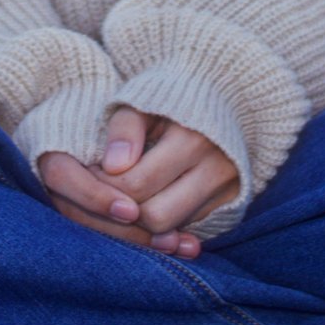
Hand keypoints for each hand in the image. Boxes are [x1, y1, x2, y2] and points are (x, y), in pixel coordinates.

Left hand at [35, 107, 239, 258]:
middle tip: (106, 191)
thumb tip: (113, 166)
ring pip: (172, 229)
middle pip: (156, 217)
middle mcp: (216, 169)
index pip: (136, 184)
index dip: (105, 187)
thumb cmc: (171, 96)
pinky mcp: (231, 203)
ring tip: (126, 195)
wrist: (223, 94)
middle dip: (124, 209)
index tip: (93, 175)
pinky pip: (189, 227)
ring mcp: (227, 190)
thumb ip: (125, 128)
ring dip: (144, 221)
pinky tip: (150, 199)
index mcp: (192, 138)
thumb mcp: (145, 99)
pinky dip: (166, 222)